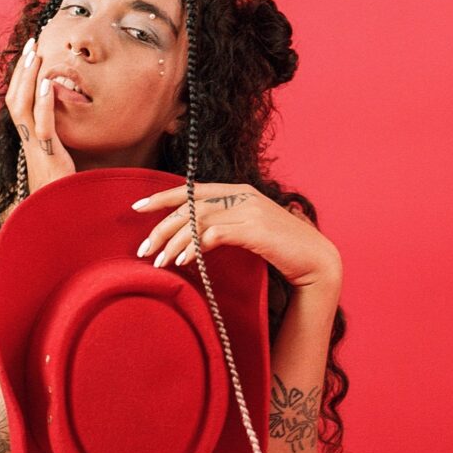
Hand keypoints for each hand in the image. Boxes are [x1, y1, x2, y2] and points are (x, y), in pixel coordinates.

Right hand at [7, 37, 75, 193]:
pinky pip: (44, 126)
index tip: (29, 54)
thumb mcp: (56, 158)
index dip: (21, 77)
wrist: (57, 215)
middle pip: (15, 97)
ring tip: (37, 55)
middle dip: (22, 69)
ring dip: (29, 79)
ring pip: (23, 107)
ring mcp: (35, 147)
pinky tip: (50, 84)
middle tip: (31, 44)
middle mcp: (27, 140)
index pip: (18, 101)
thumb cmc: (59, 189)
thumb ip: (56, 140)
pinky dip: (45, 103)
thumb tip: (60, 123)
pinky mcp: (48, 156)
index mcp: (28, 138)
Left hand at [131, 183, 341, 290]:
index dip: (162, 197)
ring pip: (197, 220)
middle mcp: (241, 195)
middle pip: (189, 205)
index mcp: (238, 191)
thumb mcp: (249, 231)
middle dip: (161, 228)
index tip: (136, 208)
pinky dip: (195, 247)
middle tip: (143, 250)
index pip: (191, 189)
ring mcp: (249, 210)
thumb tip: (194, 236)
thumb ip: (225, 226)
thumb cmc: (282, 250)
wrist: (316, 262)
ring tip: (159, 262)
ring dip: (174, 242)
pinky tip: (184, 262)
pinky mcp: (254, 229)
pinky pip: (214, 235)